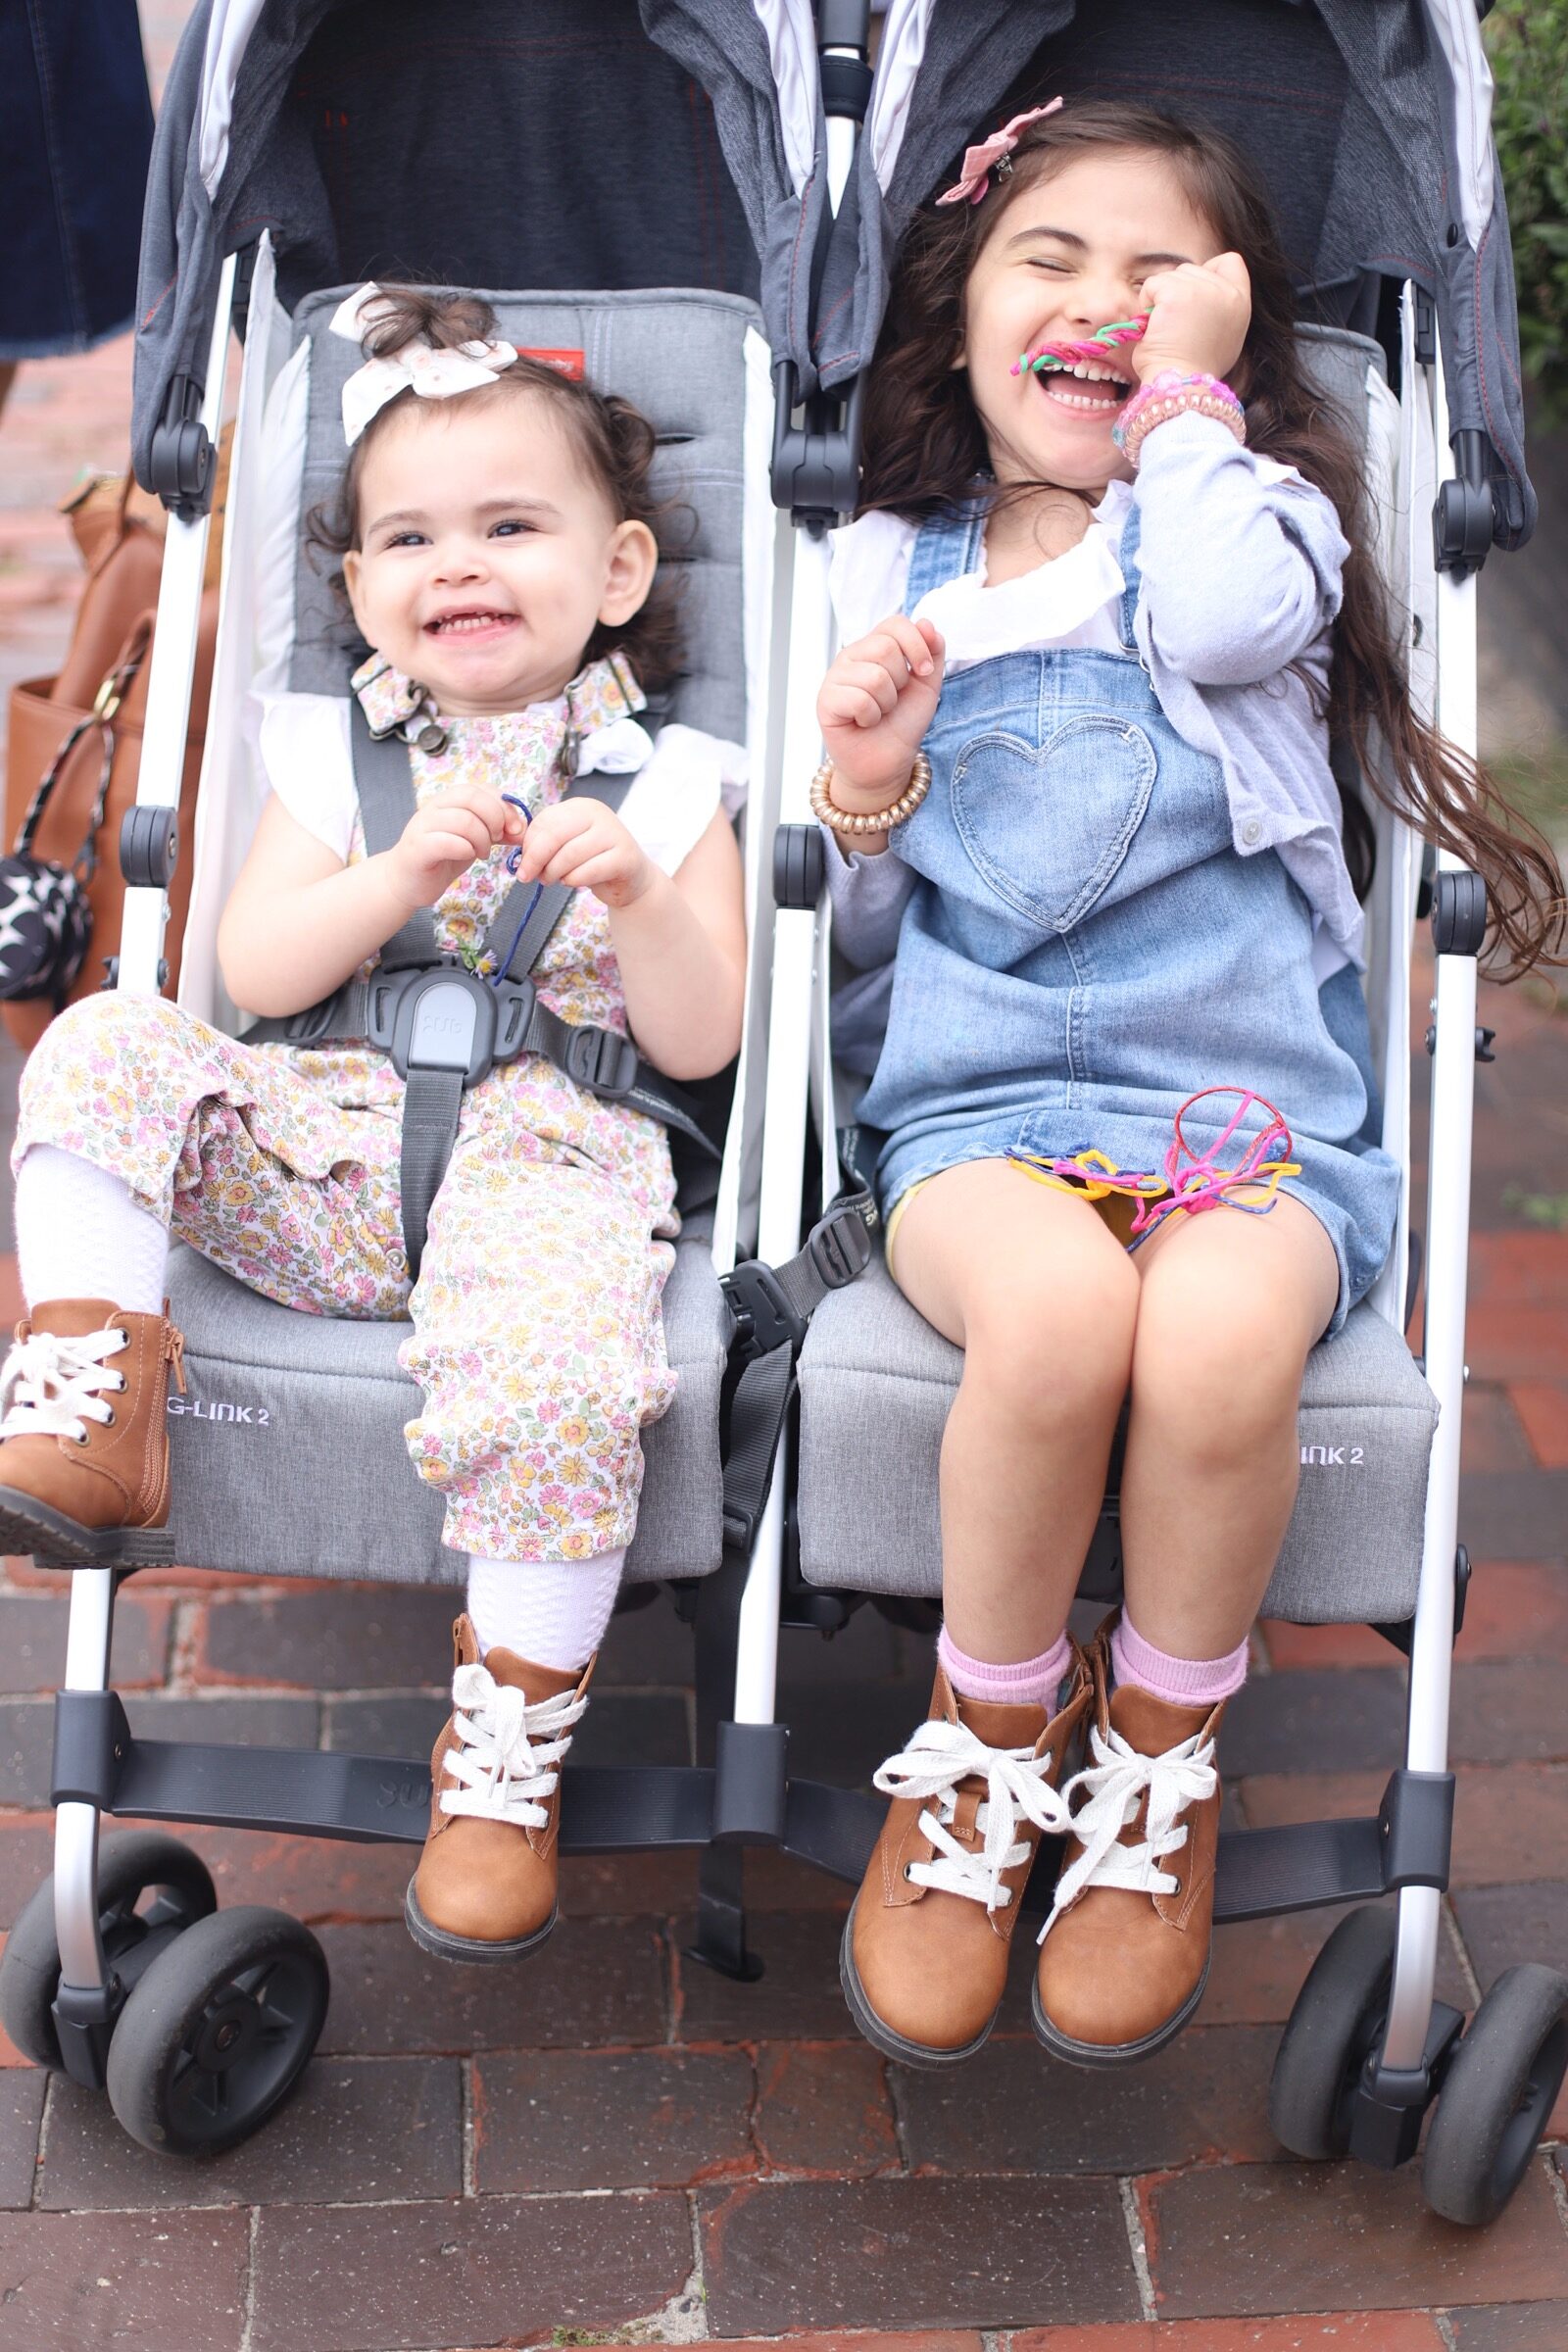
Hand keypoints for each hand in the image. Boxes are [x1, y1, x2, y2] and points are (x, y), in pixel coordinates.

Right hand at [385, 779, 524, 908]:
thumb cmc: (442, 858)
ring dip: (481, 839)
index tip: (514, 828)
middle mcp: (434, 807)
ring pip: (463, 819)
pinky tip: (467, 856)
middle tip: (496, 839)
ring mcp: (423, 826)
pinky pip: (446, 842)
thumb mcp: (474, 840)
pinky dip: (465, 849)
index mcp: (449, 800)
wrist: (407, 881)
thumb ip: (496, 832)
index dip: (504, 805)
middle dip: (494, 818)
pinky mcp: (418, 848)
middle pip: (471, 797)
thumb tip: (523, 829)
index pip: (481, 788)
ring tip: (482, 853)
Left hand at [507, 796, 654, 909]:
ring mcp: (614, 834)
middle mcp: (598, 814)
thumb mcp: (567, 846)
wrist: (631, 878)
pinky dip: (573, 880)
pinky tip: (572, 882)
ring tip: (552, 881)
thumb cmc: (593, 861)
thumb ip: (545, 844)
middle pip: (554, 835)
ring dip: (554, 873)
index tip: (523, 864)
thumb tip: (521, 857)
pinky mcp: (625, 857)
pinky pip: (589, 871)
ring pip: (570, 855)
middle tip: (529, 877)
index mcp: (580, 807)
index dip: (529, 846)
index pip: (545, 821)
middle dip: (536, 860)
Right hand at [817, 615, 944, 801]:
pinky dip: (870, 717)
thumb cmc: (902, 723)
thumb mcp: (927, 685)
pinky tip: (863, 722)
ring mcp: (835, 677)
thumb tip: (926, 623)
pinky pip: (859, 699)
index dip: (917, 645)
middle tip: (892, 700)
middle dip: (901, 681)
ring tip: (878, 713)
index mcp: (874, 647)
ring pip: (875, 676)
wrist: (888, 761)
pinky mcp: (826, 701)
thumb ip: (932, 653)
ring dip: (886, 703)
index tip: (924, 671)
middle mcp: (852, 656)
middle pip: (886, 648)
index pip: (895, 623)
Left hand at [1132, 252, 1250, 387]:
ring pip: (1171, 275)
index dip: (1208, 272)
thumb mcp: (1223, 340)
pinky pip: (1153, 284)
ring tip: (1167, 330)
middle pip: (1193, 269)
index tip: (1194, 299)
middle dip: (1177, 292)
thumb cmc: (1193, 372)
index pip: (1230, 262)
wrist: (1181, 388)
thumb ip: (1219, 312)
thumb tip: (1201, 300)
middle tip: (1177, 327)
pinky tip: (1154, 327)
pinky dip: (1146, 303)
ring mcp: (1204, 290)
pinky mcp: (1178, 293)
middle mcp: (1228, 292)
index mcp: (1241, 304)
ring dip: (1160, 299)